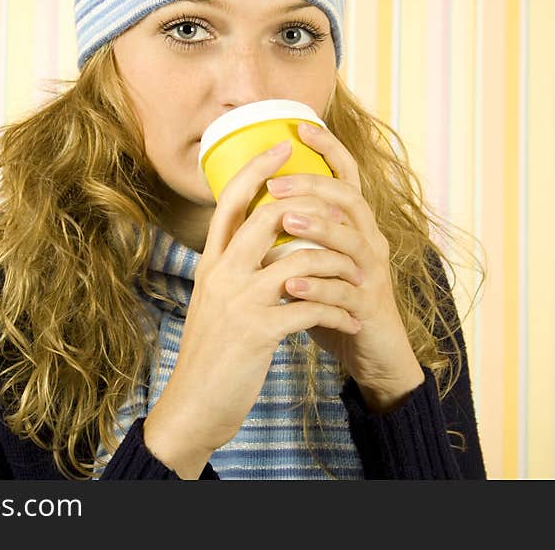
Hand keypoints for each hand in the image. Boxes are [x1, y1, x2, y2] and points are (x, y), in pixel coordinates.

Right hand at [144, 140, 361, 477]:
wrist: (192, 407)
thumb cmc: (211, 355)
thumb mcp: (214, 303)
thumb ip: (233, 270)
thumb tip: (259, 243)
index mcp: (211, 263)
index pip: (231, 201)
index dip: (258, 169)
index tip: (284, 147)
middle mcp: (221, 274)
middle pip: (268, 216)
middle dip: (313, 208)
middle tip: (344, 212)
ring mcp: (238, 301)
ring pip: (300, 259)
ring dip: (339, 266)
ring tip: (361, 279)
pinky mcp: (257, 332)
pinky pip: (311, 306)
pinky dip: (339, 311)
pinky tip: (352, 320)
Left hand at [263, 122, 423, 411]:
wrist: (372, 353)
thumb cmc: (334, 302)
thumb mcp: (314, 262)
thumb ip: (292, 236)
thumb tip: (249, 208)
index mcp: (355, 226)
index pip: (346, 176)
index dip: (329, 149)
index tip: (300, 127)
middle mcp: (369, 241)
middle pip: (349, 199)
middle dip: (313, 185)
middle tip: (276, 182)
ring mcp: (372, 273)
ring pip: (351, 240)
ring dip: (318, 228)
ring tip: (285, 221)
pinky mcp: (369, 306)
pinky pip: (345, 290)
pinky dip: (318, 285)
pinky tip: (291, 284)